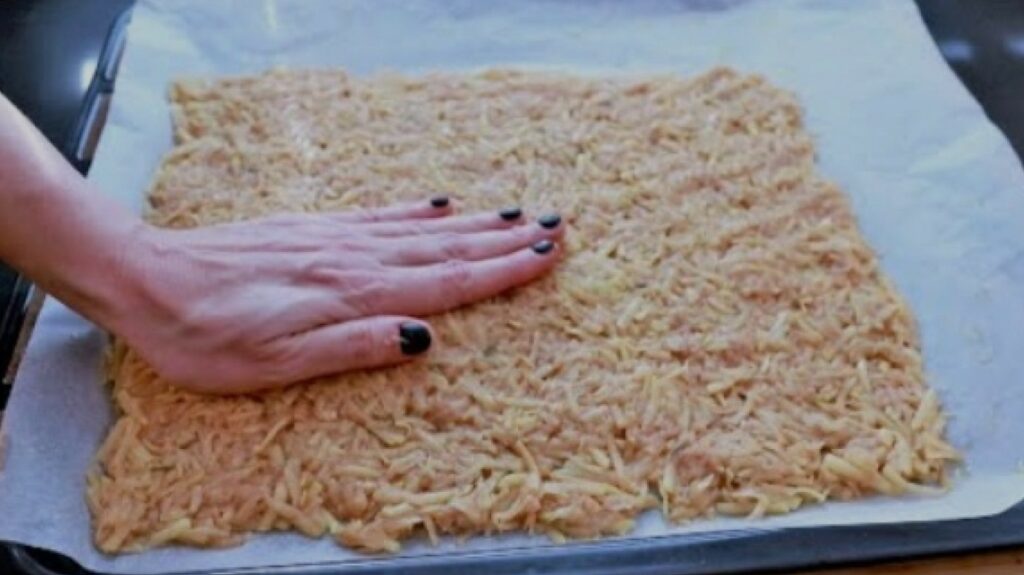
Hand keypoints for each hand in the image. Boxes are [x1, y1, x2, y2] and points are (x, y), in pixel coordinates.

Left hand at [110, 198, 564, 393]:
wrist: (146, 279)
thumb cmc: (205, 336)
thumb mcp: (273, 364)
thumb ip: (351, 347)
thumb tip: (422, 338)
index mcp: (351, 296)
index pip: (443, 285)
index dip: (498, 273)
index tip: (544, 257)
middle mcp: (353, 261)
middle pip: (443, 252)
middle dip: (501, 244)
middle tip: (552, 230)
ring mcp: (333, 240)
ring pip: (418, 231)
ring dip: (472, 226)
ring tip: (514, 216)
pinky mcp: (312, 231)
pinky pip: (377, 217)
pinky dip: (414, 212)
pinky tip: (436, 206)